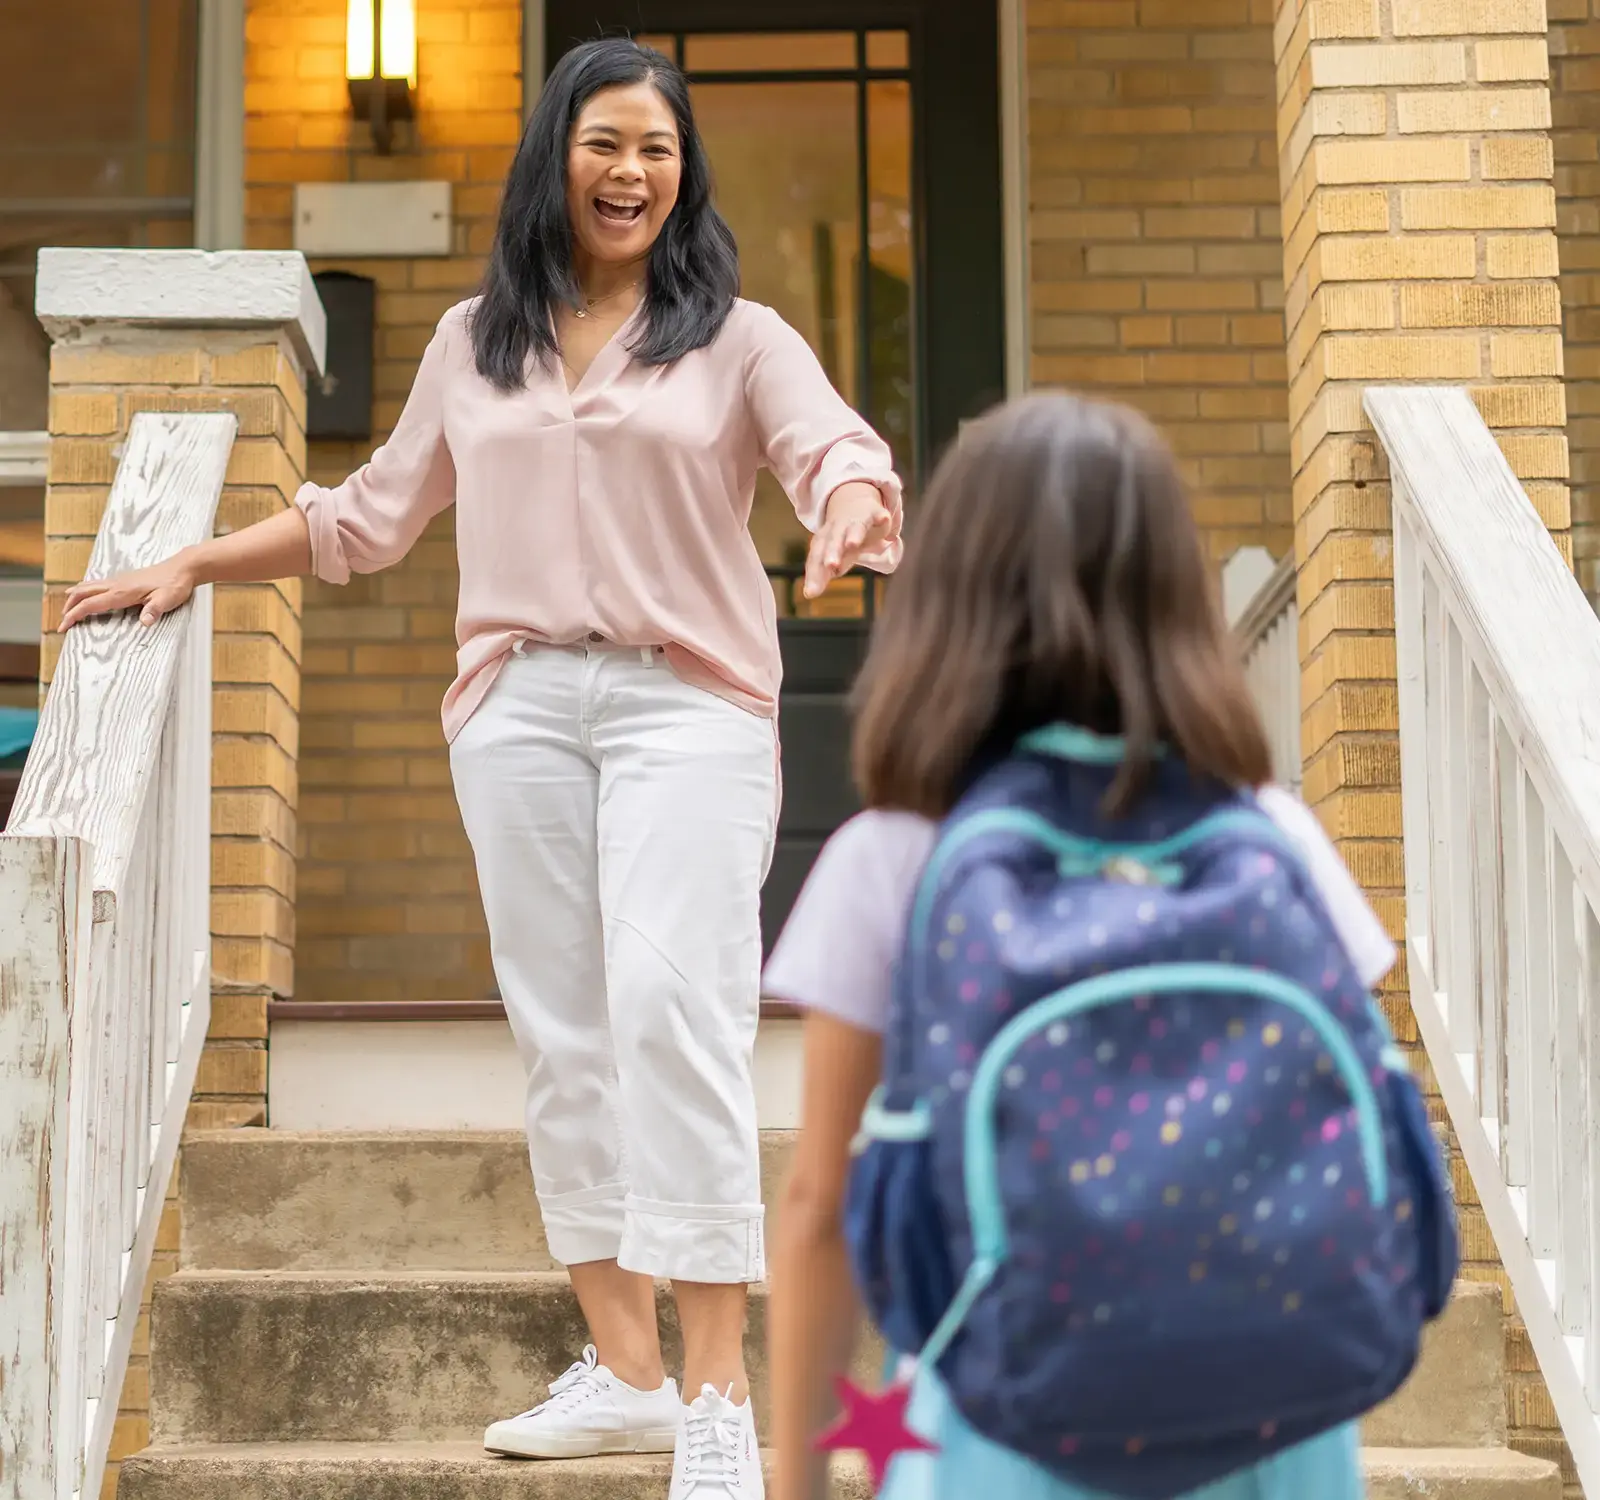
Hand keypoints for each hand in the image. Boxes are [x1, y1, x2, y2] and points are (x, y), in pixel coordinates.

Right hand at [59, 554, 197, 629]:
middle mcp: (116, 584)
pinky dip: (85, 590)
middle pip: (83, 593)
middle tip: (63, 621)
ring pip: (88, 586)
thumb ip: (155, 610)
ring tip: (67, 608)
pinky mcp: (124, 579)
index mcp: (122, 592)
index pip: (91, 604)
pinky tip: (86, 593)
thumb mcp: (168, 600)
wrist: (182, 568)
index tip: (64, 626)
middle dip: (69, 607)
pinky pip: (97, 583)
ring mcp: (119, 580)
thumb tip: (145, 622)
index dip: (75, 615)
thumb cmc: (175, 585)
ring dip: (75, 597)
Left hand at [804, 483, 892, 598]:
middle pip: (833, 541)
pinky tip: (884, 519)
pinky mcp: (874, 514)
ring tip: (852, 544)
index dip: (814, 575)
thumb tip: (808, 593)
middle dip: (832, 552)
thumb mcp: (833, 556)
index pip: (817, 558)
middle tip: (831, 565)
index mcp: (824, 542)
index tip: (811, 592)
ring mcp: (855, 521)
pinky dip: (880, 517)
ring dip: (853, 535)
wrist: (854, 504)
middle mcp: (837, 530)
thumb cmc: (841, 537)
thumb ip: (822, 574)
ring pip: (853, 528)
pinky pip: (877, 515)